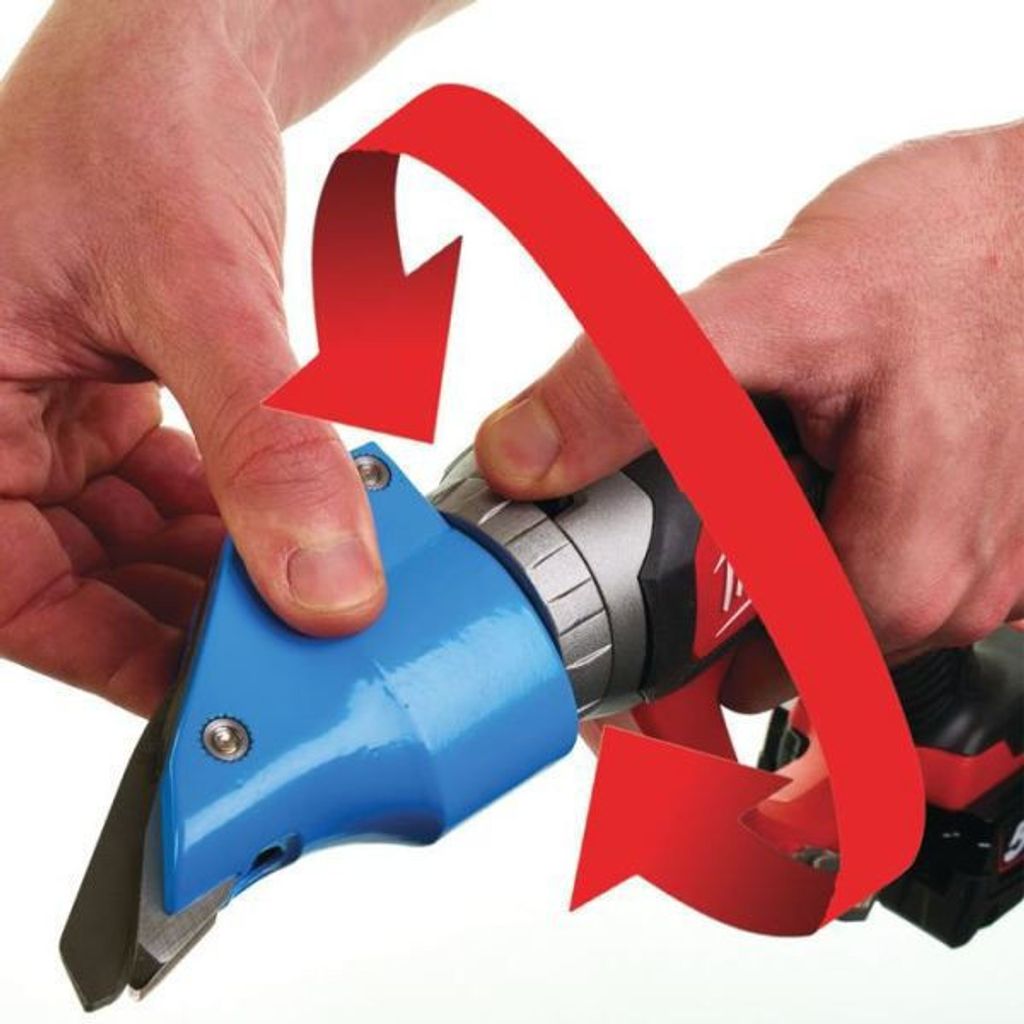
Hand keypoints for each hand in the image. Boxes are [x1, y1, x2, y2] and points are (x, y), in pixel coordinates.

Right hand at [0, 0, 461, 714]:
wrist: (180, 49)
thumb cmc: (137, 121)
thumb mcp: (199, 289)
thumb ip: (263, 444)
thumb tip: (324, 583)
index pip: (6, 590)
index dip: (107, 658)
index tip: (214, 696)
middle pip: (77, 579)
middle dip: (186, 617)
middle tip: (286, 648)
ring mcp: (43, 417)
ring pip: (128, 548)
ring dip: (219, 574)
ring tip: (304, 594)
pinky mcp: (104, 403)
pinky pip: (164, 498)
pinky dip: (229, 521)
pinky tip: (292, 530)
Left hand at [476, 122, 1023, 707]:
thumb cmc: (948, 250)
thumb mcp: (769, 308)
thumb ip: (639, 387)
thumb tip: (524, 454)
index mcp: (904, 576)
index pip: (756, 680)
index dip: (676, 660)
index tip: (632, 629)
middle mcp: (964, 592)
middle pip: (797, 642)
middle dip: (725, 590)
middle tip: (684, 518)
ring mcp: (993, 562)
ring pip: (842, 597)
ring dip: (784, 549)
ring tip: (761, 472)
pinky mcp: (997, 522)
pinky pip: (889, 548)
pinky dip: (837, 514)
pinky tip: (826, 453)